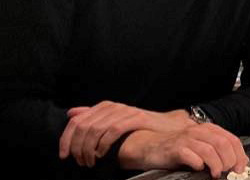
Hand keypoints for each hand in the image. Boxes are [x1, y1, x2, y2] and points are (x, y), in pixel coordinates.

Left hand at [59, 101, 193, 166]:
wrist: (165, 126)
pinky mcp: (136, 118)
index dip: (66, 139)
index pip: (76, 121)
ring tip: (91, 162)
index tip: (64, 155)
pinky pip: (113, 131)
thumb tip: (70, 113)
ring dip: (89, 150)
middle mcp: (112, 106)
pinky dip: (104, 145)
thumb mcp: (112, 120)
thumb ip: (92, 117)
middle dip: (78, 148)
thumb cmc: (138, 127)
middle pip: (83, 127)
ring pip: (96, 130)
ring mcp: (125, 111)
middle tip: (81, 162)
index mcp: (103, 107)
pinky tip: (103, 155)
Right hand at [117, 125, 247, 177]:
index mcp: (208, 130)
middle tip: (228, 172)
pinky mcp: (175, 149)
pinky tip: (199, 168)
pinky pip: (191, 156)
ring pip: (210, 149)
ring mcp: (187, 139)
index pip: (232, 139)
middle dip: (229, 160)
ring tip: (216, 173)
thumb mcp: (200, 146)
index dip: (240, 155)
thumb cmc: (177, 148)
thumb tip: (235, 164)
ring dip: (216, 164)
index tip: (240, 168)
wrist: (150, 146)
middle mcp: (199, 131)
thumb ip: (216, 150)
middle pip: (223, 143)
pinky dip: (198, 163)